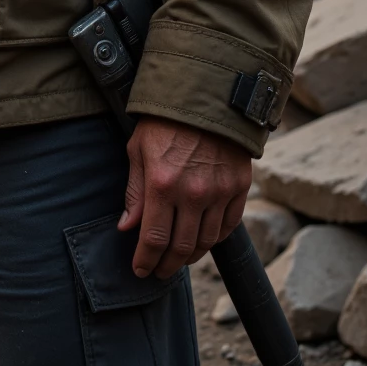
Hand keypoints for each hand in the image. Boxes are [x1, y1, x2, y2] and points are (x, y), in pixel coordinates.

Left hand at [118, 115, 251, 279]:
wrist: (206, 94)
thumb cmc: (165, 120)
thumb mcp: (139, 148)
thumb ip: (134, 191)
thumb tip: (127, 227)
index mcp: (162, 184)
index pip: (153, 239)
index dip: (146, 261)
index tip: (141, 270)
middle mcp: (193, 193)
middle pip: (181, 248)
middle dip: (167, 265)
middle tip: (160, 271)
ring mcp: (220, 192)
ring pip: (206, 242)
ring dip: (191, 256)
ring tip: (179, 257)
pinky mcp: (239, 187)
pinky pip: (229, 226)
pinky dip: (215, 238)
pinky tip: (204, 238)